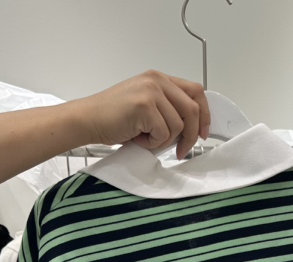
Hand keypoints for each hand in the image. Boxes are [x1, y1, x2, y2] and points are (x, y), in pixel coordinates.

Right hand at [74, 70, 211, 159]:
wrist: (88, 119)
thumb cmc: (113, 118)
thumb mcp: (146, 107)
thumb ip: (167, 110)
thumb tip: (191, 130)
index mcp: (160, 79)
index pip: (195, 92)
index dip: (204, 114)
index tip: (203, 133)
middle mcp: (157, 81)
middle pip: (192, 109)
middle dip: (191, 135)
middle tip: (181, 151)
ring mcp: (151, 91)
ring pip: (178, 125)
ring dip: (163, 141)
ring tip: (144, 138)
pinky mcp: (145, 106)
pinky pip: (163, 133)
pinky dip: (152, 143)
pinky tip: (136, 138)